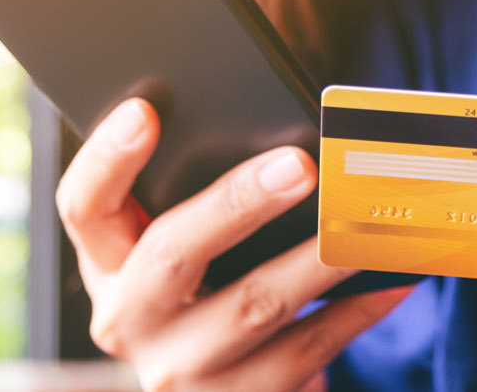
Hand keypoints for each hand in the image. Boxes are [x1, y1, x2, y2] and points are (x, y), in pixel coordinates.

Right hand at [57, 98, 411, 390]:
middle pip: (172, 253)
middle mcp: (130, 319)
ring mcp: (180, 371)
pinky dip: (355, 311)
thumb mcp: (180, 250)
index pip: (83, 205)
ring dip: (318, 259)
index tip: (145, 109)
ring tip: (364, 222)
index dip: (107, 158)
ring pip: (254, 305)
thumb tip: (282, 141)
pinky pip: (305, 351)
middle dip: (238, 204)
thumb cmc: (206, 293)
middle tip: (301, 165)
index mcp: (107, 264)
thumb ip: (199, 201)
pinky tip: (392, 278)